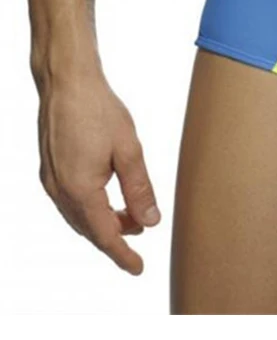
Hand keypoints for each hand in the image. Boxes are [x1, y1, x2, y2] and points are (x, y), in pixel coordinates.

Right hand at [37, 63, 160, 273]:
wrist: (67, 83)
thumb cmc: (99, 110)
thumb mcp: (129, 149)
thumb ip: (139, 188)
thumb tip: (151, 221)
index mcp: (80, 189)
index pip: (104, 235)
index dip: (122, 254)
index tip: (139, 269)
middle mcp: (60, 190)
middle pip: (90, 228)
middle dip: (116, 236)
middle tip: (142, 235)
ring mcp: (51, 180)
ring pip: (79, 215)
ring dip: (104, 221)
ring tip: (132, 216)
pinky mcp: (50, 168)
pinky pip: (71, 200)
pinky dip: (91, 206)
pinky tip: (108, 197)